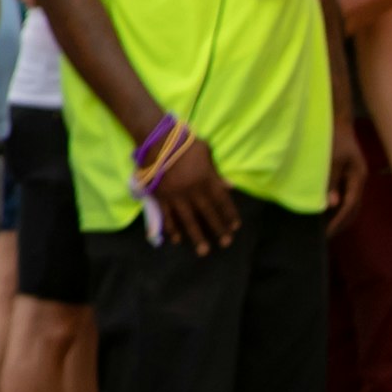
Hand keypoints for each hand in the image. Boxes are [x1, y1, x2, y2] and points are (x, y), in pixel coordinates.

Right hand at [145, 125, 240, 252]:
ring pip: (188, 220)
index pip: (223, 201)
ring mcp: (176, 195)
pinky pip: (166, 216)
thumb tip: (229, 187)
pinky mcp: (160, 196)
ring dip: (196, 236)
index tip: (235, 227)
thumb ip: (216, 171)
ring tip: (203, 250)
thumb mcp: (206, 152)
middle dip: (218, 229)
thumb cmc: (183, 143)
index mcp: (207, 179)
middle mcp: (193, 191)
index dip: (230, 215)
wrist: (156, 140)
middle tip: (225, 243)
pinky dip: (171, 228)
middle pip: (208, 214)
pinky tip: (176, 239)